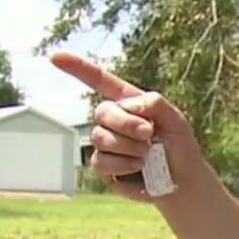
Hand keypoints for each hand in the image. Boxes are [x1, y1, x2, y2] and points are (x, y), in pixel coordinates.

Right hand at [49, 51, 204, 202]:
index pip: (100, 81)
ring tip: (147, 153)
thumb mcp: (176, 120)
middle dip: (126, 123)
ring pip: (100, 137)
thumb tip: (128, 105)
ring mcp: (106, 143)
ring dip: (127, 145)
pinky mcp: (105, 166)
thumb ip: (156, 104)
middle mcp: (114, 120)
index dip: (78, 68)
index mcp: (129, 103)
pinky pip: (100, 161)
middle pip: (103, 112)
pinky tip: (138, 165)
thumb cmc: (180, 148)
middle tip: (149, 133)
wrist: (183, 181)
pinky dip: (122, 163)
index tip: (55, 57)